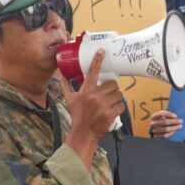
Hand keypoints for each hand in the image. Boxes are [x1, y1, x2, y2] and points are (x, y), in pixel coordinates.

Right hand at [61, 50, 124, 166]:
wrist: (83, 132)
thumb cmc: (77, 115)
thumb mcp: (69, 100)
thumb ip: (66, 86)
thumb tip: (63, 75)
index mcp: (86, 90)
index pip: (92, 72)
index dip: (97, 60)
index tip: (102, 51)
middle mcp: (95, 96)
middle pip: (112, 84)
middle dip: (112, 88)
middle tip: (108, 94)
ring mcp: (103, 105)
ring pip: (118, 94)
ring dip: (116, 98)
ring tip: (110, 102)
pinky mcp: (110, 113)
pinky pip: (121, 105)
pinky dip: (119, 108)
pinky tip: (113, 110)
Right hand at [148, 110, 182, 138]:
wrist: (156, 129)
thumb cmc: (162, 121)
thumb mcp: (163, 116)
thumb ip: (168, 115)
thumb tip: (176, 116)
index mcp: (154, 116)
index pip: (161, 114)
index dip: (169, 114)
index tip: (176, 116)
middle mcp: (153, 123)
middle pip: (164, 122)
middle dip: (174, 121)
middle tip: (181, 121)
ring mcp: (154, 130)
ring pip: (165, 129)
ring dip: (174, 128)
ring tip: (180, 126)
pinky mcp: (156, 136)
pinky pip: (165, 136)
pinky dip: (171, 133)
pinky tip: (175, 131)